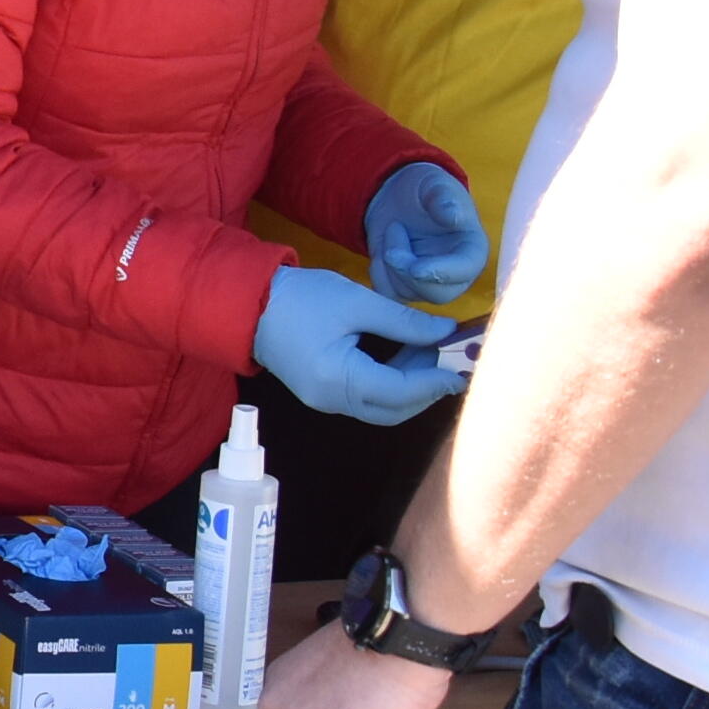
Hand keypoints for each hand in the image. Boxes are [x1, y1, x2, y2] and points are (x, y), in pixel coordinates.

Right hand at [254, 265, 460, 425]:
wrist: (246, 302)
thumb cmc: (300, 298)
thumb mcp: (355, 301)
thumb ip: (404, 321)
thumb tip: (446, 332)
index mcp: (337, 378)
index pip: (400, 392)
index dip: (434, 382)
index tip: (462, 369)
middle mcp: (331, 401)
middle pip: (393, 411)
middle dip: (426, 390)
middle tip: (445, 358)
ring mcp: (324, 402)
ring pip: (381, 409)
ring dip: (409, 388)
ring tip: (423, 351)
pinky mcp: (321, 394)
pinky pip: (366, 400)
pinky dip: (390, 385)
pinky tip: (400, 357)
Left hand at [365, 162, 488, 306]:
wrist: (398, 195)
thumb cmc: (425, 189)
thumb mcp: (434, 184)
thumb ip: (444, 199)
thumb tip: (455, 216)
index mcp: (471, 247)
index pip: (466, 270)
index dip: (443, 273)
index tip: (416, 268)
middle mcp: (455, 272)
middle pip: (438, 293)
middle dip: (408, 272)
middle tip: (392, 235)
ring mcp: (430, 282)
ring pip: (409, 293)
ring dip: (390, 263)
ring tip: (394, 229)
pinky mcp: (405, 285)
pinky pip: (388, 292)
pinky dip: (378, 272)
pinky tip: (382, 248)